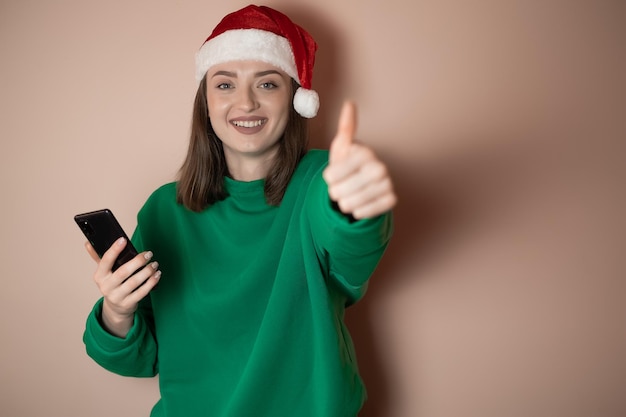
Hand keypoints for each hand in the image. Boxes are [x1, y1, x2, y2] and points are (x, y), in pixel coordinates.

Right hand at [86, 238, 159, 336]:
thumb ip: (98, 257)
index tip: (123, 239)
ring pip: (134, 282)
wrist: (115, 307)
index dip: (114, 250)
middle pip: (123, 272)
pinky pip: (142, 292)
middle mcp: (106, 287)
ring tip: (155, 264)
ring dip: (147, 271)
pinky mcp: (128, 304)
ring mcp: (117, 296)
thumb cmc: (112, 283)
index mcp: (99, 276)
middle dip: (137, 261)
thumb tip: (88, 242)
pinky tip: (157, 275)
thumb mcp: (104, 272)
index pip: (105, 261)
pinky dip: (151, 282)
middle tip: (148, 253)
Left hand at [323, 101, 396, 218]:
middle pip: (340, 192)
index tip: (332, 175)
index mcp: (364, 153)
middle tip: (342, 187)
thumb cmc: (348, 164)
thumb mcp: (342, 147)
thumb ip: (345, 127)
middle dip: (336, 192)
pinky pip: (364, 213)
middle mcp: (380, 167)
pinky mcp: (391, 200)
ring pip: (350, 204)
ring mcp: (388, 184)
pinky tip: (360, 203)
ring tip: (349, 195)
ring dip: (345, 202)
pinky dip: (358, 211)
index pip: (331, 176)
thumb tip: (350, 103)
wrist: (364, 185)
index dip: (328, 179)